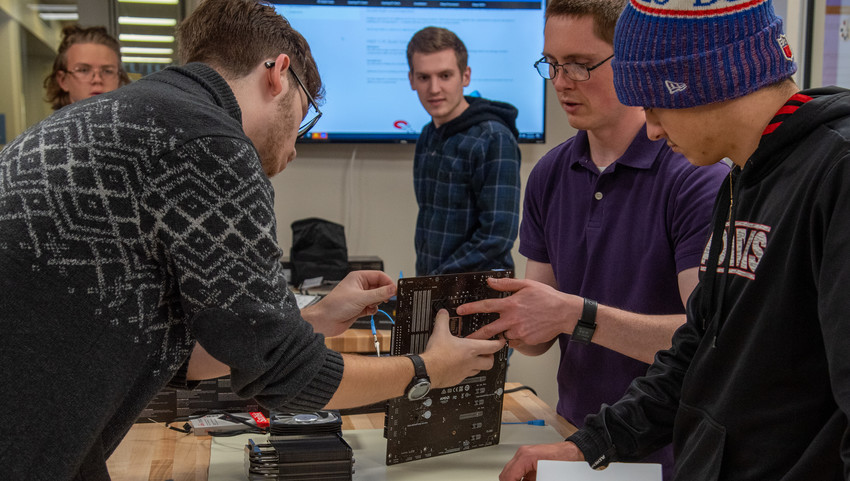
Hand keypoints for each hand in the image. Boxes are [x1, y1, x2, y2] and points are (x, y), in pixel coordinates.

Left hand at [301, 270, 394, 336]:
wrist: (325, 321)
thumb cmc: (335, 305)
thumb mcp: (361, 298)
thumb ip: (379, 293)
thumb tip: (392, 289)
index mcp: (358, 278)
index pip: (379, 276)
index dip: (388, 282)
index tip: (394, 290)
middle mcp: (359, 286)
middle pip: (379, 287)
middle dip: (383, 294)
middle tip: (386, 299)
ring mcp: (360, 298)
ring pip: (377, 298)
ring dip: (377, 303)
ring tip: (372, 305)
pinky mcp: (360, 308)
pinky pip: (373, 307)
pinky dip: (373, 309)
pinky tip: (368, 311)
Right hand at [420, 309, 505, 387]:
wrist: (427, 370)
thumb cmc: (436, 355)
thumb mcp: (439, 332)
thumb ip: (443, 320)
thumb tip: (443, 313)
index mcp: (471, 349)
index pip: (492, 347)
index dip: (499, 343)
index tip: (501, 340)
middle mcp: (471, 362)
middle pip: (490, 362)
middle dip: (491, 357)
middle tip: (488, 352)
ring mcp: (465, 372)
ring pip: (480, 370)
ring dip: (479, 365)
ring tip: (475, 359)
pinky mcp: (457, 379)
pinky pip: (467, 376)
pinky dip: (467, 372)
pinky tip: (460, 367)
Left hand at [458, 277, 580, 347]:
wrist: (565, 313)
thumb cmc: (547, 297)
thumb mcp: (527, 285)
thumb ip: (506, 284)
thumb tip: (490, 282)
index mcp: (511, 304)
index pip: (485, 306)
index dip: (471, 308)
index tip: (460, 310)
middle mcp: (512, 319)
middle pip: (488, 329)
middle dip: (475, 335)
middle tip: (466, 339)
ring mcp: (519, 331)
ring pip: (504, 335)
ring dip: (504, 332)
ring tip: (515, 325)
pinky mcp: (526, 340)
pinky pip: (515, 340)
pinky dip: (515, 336)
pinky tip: (524, 329)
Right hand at [499, 441, 584, 480]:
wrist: (573, 453)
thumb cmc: (565, 461)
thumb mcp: (547, 476)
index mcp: (526, 456)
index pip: (508, 476)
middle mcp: (523, 454)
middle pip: (506, 474)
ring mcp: (524, 456)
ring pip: (510, 473)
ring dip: (514, 479)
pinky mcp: (529, 460)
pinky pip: (518, 472)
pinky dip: (519, 479)